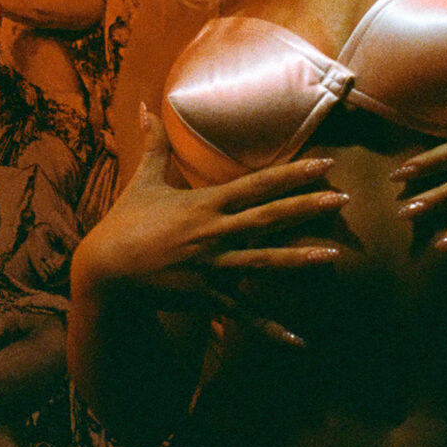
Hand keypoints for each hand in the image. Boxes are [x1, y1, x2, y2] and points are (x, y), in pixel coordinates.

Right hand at [74, 110, 347, 342]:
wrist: (103, 272)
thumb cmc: (124, 223)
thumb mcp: (142, 180)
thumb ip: (154, 145)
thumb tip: (145, 105)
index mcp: (204, 204)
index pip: (257, 185)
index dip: (292, 174)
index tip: (324, 165)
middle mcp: (213, 233)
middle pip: (269, 219)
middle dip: (308, 209)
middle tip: (343, 200)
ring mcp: (212, 267)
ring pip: (263, 263)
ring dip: (299, 260)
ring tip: (333, 255)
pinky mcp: (206, 296)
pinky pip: (244, 314)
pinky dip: (271, 328)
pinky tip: (299, 341)